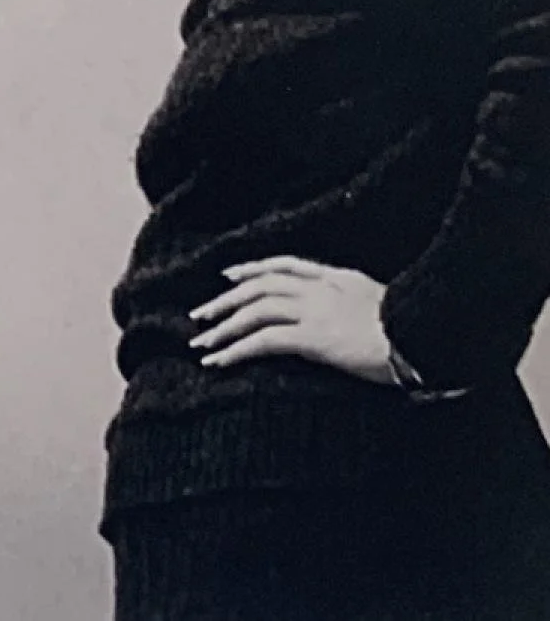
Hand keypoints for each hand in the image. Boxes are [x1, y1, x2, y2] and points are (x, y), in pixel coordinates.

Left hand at [189, 256, 399, 384]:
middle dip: (227, 300)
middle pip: (260, 286)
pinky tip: (221, 360)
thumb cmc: (412, 328)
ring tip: (202, 342)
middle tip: (201, 315)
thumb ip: (355, 300)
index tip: (228, 276)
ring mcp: (314, 311)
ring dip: (224, 327)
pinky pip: (264, 341)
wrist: (424, 335)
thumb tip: (343, 311)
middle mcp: (319, 288)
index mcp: (335, 276)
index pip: (283, 265)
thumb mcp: (381, 302)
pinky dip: (238, 349)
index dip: (253, 269)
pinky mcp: (313, 338)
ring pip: (255, 311)